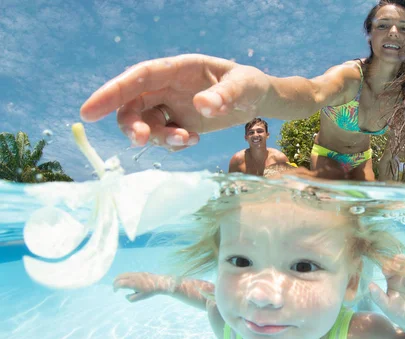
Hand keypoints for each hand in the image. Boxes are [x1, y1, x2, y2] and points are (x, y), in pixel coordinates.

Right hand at [80, 54, 270, 149]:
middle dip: (131, 124)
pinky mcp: (177, 123)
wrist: (256, 99)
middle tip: (141, 140)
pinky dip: (172, 143)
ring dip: (158, 138)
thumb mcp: (244, 86)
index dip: (111, 92)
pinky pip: (162, 136)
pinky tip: (194, 140)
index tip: (88, 113)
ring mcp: (170, 105)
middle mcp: (167, 86)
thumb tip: (204, 106)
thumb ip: (226, 95)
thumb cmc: (249, 85)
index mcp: (177, 69)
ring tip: (189, 140)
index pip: (137, 78)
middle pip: (132, 104)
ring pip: (145, 124)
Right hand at [113, 272, 178, 301]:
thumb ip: (132, 298)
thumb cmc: (151, 291)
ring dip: (119, 278)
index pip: (120, 283)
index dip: (115, 287)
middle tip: (114, 287)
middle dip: (115, 282)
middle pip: (120, 277)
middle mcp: (134, 277)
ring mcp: (136, 273)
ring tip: (118, 284)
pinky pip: (129, 273)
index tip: (115, 291)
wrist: (161, 283)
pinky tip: (125, 281)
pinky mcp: (139, 272)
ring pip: (124, 274)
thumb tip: (126, 296)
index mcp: (133, 283)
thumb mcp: (141, 297)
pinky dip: (124, 276)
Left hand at [368, 255, 404, 331]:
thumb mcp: (386, 306)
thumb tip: (369, 285)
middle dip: (400, 259)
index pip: (390, 267)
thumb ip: (378, 296)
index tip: (386, 269)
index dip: (388, 265)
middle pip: (403, 261)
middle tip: (396, 261)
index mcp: (393, 279)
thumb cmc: (398, 313)